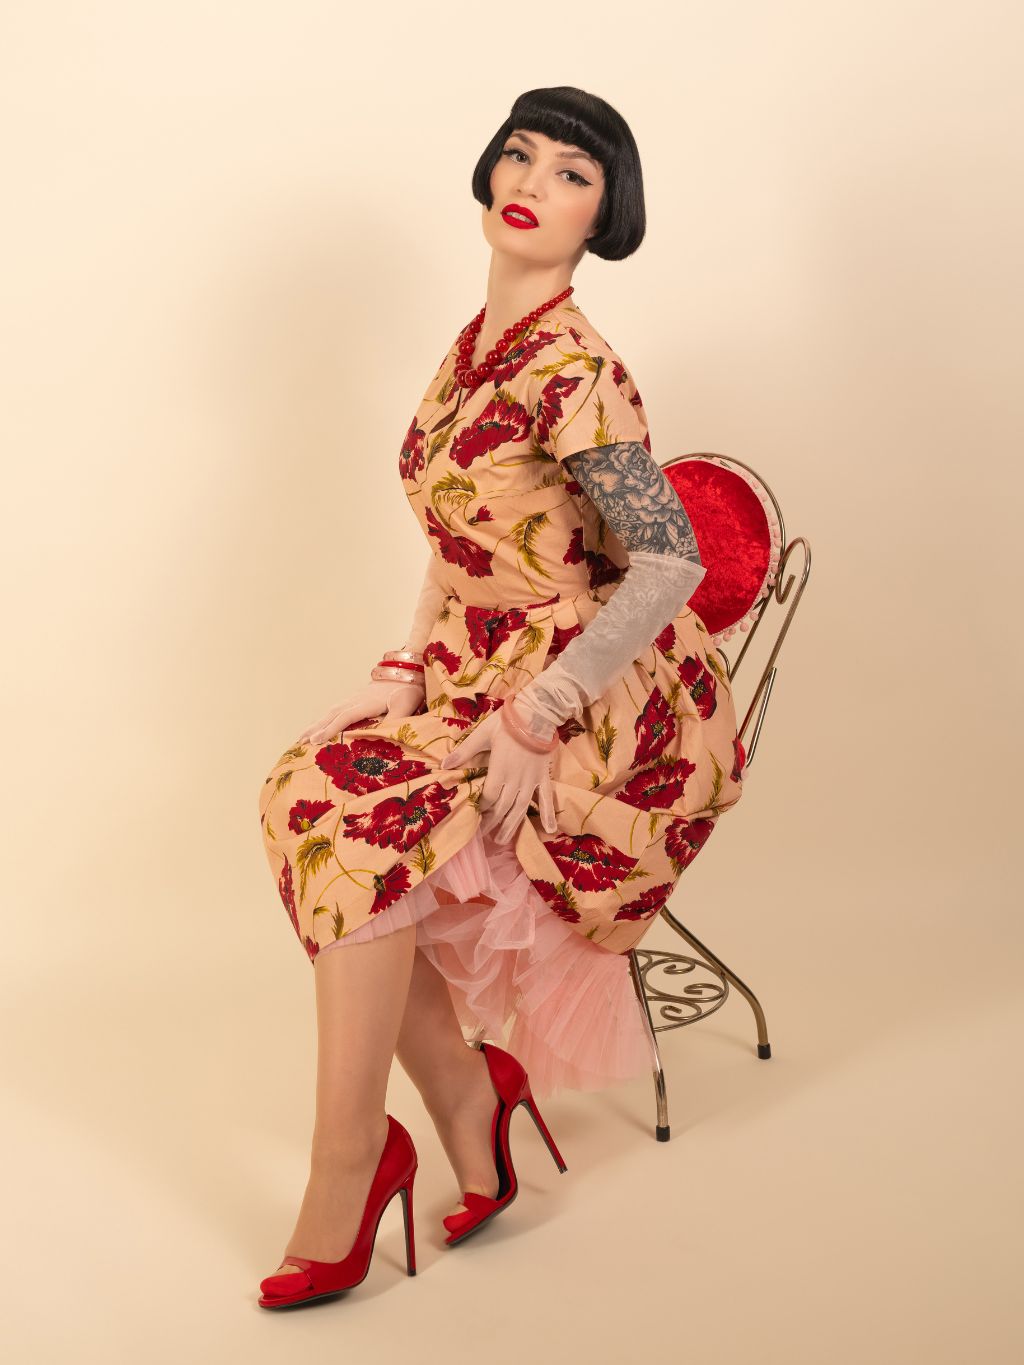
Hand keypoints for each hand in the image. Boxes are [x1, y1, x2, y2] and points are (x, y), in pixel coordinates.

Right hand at [298, 678, 424, 744]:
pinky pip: (335, 710)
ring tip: (302, 737)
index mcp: (366, 703)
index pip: (344, 717)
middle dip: (315, 729)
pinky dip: (324, 719)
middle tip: (299, 742)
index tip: (315, 741)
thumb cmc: (408, 690)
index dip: (330, 730)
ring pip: (330, 712)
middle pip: (331, 715)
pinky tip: (318, 727)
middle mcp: (356, 700)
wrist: (407, 671)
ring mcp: (354, 698)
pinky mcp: (355, 699)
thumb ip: (396, 719)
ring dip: (315, 724)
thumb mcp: (406, 704)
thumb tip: (385, 735)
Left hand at [439, 703, 556, 843]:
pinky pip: (547, 799)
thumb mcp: (482, 734)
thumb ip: (465, 751)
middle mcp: (516, 781)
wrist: (537, 713)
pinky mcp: (543, 777)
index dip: (481, 809)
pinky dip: (549, 815)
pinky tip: (549, 830)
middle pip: (503, 808)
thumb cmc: (508, 722)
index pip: (489, 797)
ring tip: (501, 840)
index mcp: (499, 770)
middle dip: (492, 823)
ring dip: (511, 826)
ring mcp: (531, 781)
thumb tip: (444, 764)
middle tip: (484, 835)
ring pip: (520, 809)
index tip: (475, 816)